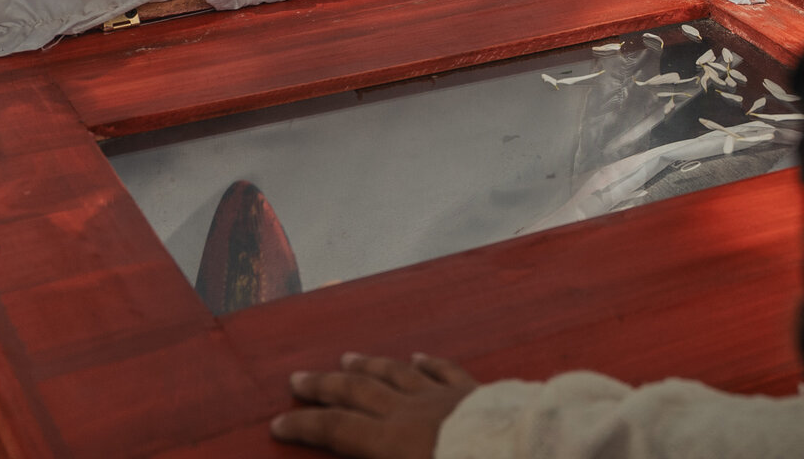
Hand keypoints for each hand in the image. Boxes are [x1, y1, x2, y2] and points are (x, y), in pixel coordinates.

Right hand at [271, 353, 478, 455]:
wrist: (526, 453)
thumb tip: (356, 457)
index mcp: (391, 442)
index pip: (336, 430)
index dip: (305, 426)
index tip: (277, 420)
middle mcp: (410, 411)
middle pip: (357, 393)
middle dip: (324, 386)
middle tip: (297, 378)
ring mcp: (442, 396)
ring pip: (396, 374)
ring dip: (368, 365)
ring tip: (347, 356)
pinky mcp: (473, 391)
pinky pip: (443, 371)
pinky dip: (425, 363)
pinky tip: (416, 356)